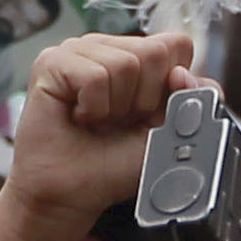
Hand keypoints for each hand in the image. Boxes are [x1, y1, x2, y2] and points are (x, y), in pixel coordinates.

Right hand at [0, 29, 197, 229]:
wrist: (70, 195)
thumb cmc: (111, 166)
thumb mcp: (165, 133)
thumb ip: (188, 101)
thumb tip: (183, 74)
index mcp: (137, 57)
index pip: (177, 45)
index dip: (170, 86)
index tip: (147, 115)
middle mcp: (108, 47)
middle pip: (154, 51)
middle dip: (144, 99)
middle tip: (118, 121)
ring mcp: (79, 50)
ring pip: (125, 63)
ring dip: (115, 107)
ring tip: (97, 122)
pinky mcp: (52, 61)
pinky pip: (95, 77)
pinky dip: (93, 108)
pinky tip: (79, 118)